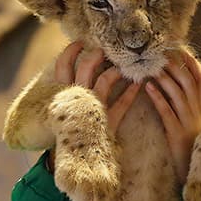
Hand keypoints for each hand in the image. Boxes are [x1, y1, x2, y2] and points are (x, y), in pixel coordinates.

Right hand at [47, 42, 141, 167]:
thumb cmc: (69, 127)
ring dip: (117, 69)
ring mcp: (93, 106)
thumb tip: (75, 66)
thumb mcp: (64, 106)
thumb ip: (68, 87)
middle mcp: (78, 96)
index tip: (79, 42)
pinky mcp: (107, 120)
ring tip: (124, 66)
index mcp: (64, 92)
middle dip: (97, 54)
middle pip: (85, 65)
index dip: (70, 51)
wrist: (74, 158)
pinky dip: (132, 93)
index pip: (63, 65)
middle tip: (106, 50)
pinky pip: (123, 103)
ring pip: (105, 79)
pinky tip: (138, 86)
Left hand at [145, 51, 200, 181]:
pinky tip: (148, 87)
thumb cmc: (191, 140)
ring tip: (151, 67)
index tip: (178, 48)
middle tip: (160, 54)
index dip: (191, 62)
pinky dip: (158, 98)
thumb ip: (192, 99)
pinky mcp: (177, 132)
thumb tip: (180, 76)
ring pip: (179, 93)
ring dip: (165, 78)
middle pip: (189, 82)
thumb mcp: (196, 118)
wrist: (191, 167)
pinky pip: (167, 111)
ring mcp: (190, 121)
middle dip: (175, 65)